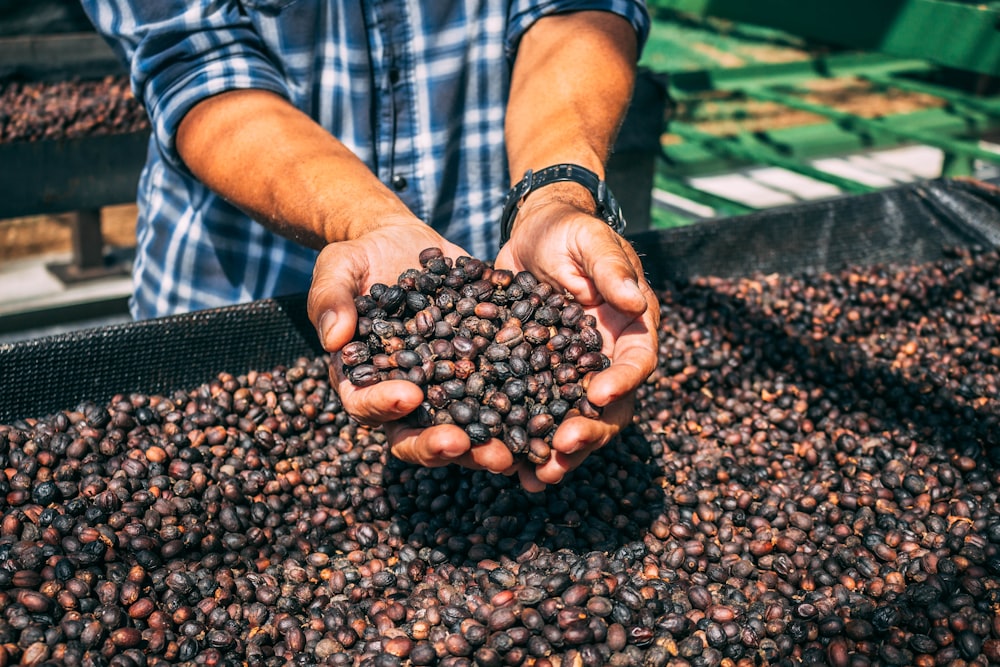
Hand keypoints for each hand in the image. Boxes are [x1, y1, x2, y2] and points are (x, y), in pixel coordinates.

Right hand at [307, 219, 514, 473]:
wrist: (400, 244)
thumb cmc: (358, 259)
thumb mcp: (337, 269)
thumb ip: (330, 300)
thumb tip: (334, 339)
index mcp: (362, 381)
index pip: (367, 405)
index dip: (384, 405)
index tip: (408, 396)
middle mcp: (402, 396)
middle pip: (417, 434)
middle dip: (441, 444)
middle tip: (466, 445)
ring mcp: (443, 389)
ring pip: (463, 428)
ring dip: (485, 443)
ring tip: (510, 451)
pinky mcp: (478, 373)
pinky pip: (498, 398)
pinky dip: (519, 411)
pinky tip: (543, 413)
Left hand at [495, 189, 659, 490]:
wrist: (533, 234)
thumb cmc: (570, 232)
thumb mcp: (590, 239)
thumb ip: (610, 266)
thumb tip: (633, 299)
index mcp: (630, 329)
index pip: (636, 362)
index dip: (621, 383)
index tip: (596, 396)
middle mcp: (605, 361)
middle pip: (609, 409)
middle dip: (589, 433)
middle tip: (562, 448)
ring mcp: (571, 376)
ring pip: (574, 423)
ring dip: (559, 452)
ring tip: (537, 476)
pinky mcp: (537, 381)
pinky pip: (535, 416)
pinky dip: (524, 442)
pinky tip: (509, 466)